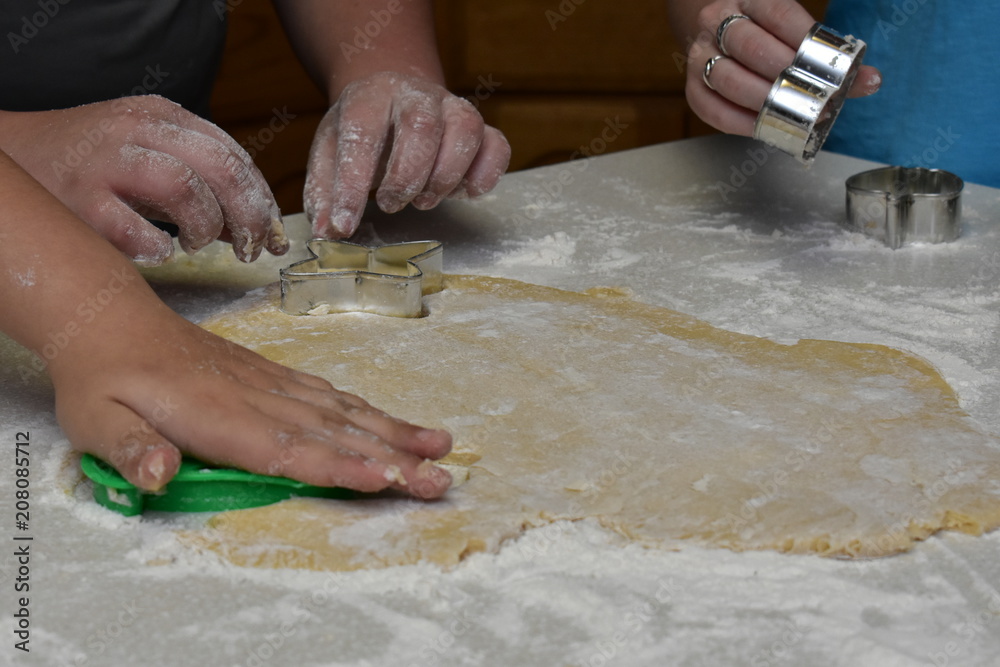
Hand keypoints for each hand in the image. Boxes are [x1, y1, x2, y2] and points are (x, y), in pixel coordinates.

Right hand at [0, 96, 287, 264]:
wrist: (11, 159)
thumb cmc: (89, 166)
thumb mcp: (148, 156)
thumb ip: (200, 183)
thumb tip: (253, 227)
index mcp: (160, 117)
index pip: (233, 154)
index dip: (263, 199)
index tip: (274, 235)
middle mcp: (135, 131)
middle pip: (221, 169)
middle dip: (249, 217)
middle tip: (252, 250)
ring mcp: (105, 162)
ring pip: (185, 188)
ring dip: (207, 226)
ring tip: (198, 244)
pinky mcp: (79, 200)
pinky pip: (135, 229)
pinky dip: (159, 247)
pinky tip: (161, 252)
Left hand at [51, 303, 452, 497]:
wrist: (110, 320)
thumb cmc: (102, 379)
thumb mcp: (95, 420)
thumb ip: (131, 449)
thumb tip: (158, 476)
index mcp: (216, 413)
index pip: (289, 447)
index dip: (339, 465)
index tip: (386, 479)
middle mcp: (256, 396)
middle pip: (335, 431)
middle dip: (392, 457)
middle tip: (440, 478)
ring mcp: (269, 382)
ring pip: (342, 409)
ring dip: (393, 430)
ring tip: (439, 446)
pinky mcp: (271, 374)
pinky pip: (329, 393)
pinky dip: (365, 409)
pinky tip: (388, 422)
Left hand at [305, 72, 510, 238]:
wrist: (396, 101)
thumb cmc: (363, 133)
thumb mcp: (331, 154)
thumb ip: (325, 192)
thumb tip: (328, 232)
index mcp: (371, 96)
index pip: (361, 134)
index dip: (352, 185)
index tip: (345, 224)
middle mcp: (417, 94)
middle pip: (422, 124)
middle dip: (407, 176)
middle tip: (391, 204)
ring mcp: (455, 108)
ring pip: (466, 130)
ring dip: (445, 176)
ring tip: (424, 200)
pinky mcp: (483, 129)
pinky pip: (497, 146)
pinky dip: (485, 176)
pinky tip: (465, 193)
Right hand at [684, 0, 881, 135]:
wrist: (714, 28)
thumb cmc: (762, 30)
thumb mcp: (791, 27)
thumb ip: (827, 53)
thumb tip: (871, 80)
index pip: (777, 12)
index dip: (804, 39)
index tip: (831, 65)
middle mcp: (717, 20)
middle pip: (749, 46)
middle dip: (785, 74)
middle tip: (816, 97)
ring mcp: (699, 53)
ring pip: (727, 78)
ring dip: (762, 100)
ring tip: (791, 113)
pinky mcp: (691, 84)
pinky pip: (709, 106)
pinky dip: (737, 120)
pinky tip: (761, 126)